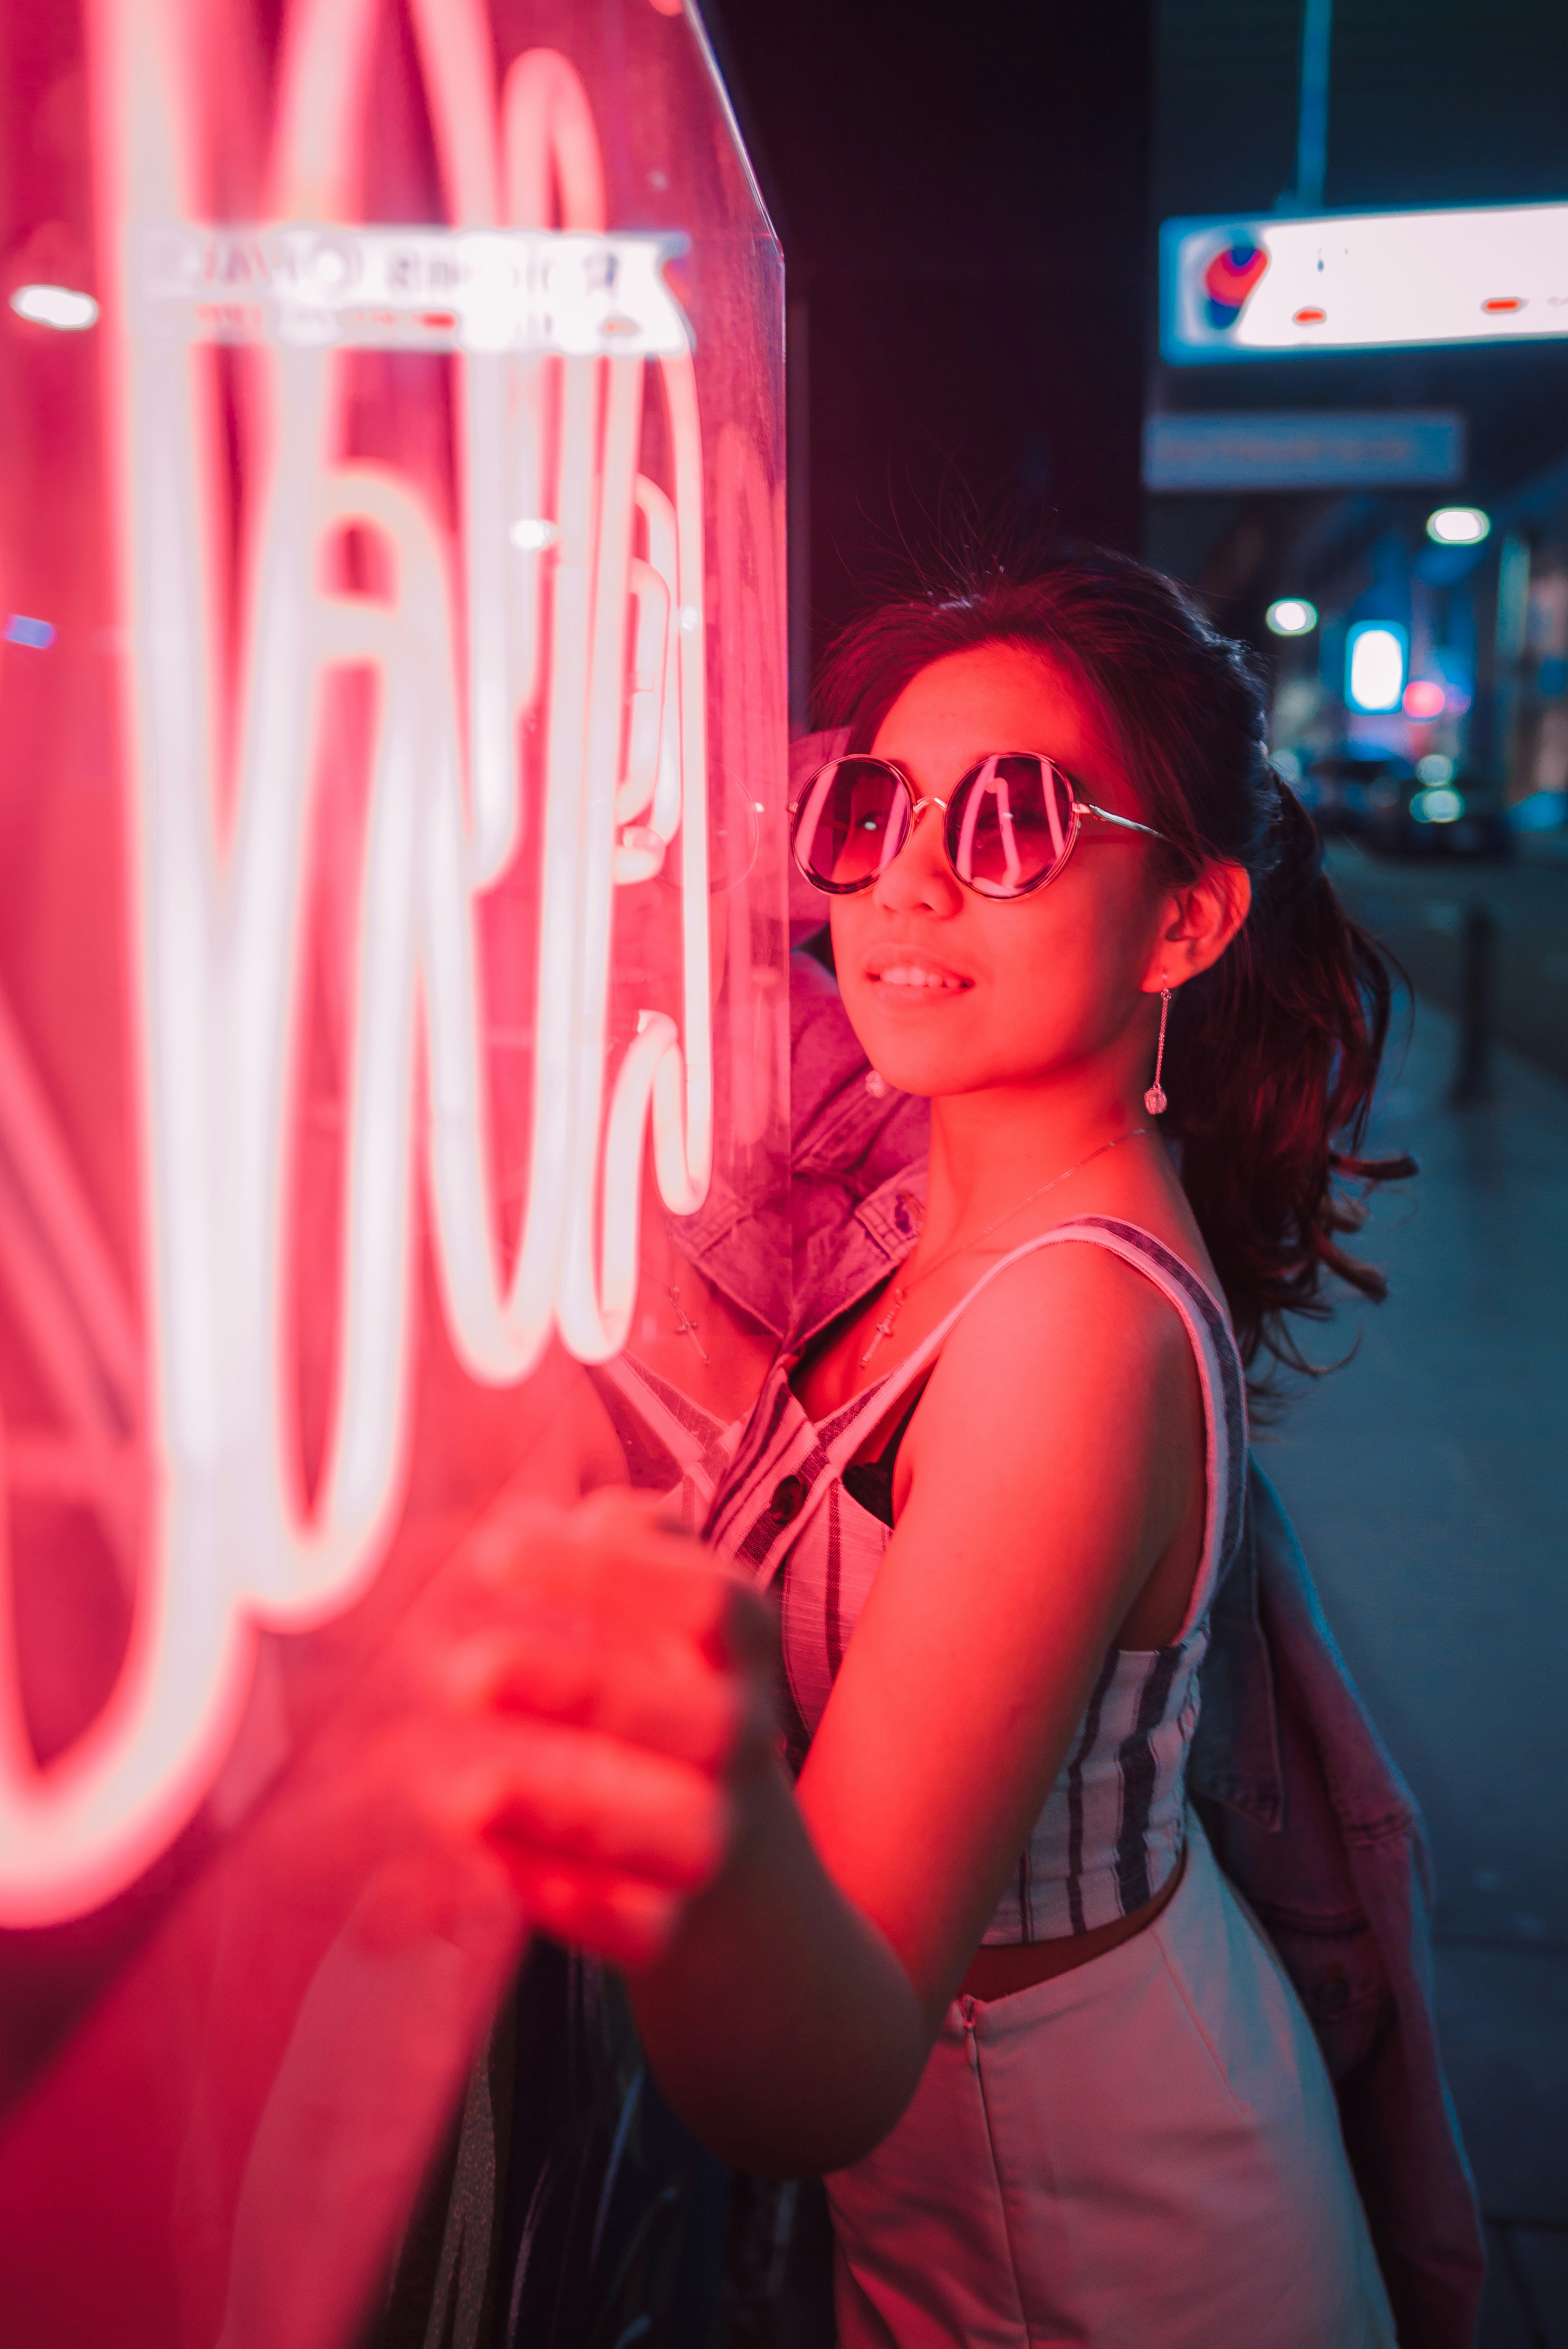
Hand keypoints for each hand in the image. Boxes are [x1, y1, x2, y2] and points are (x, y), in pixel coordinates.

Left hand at [343, 1487, 776, 1967]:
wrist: (762, 1925)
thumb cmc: (685, 1736)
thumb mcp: (685, 1638)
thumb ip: (639, 1552)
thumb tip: (556, 1515)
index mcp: (742, 1657)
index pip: (708, 1602)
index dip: (611, 1575)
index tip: (494, 1549)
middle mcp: (745, 1744)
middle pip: (693, 1713)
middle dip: (579, 1688)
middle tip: (463, 1671)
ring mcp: (720, 1846)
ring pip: (668, 1827)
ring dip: (563, 1806)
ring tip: (463, 1791)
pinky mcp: (679, 1939)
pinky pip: (628, 1925)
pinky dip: (560, 1894)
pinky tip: (487, 1862)